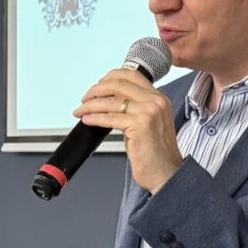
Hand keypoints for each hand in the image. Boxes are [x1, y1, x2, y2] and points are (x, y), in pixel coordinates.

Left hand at [73, 68, 182, 192]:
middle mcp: (156, 101)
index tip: (97, 86)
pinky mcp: (141, 125)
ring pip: (111, 101)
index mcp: (159, 98)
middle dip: (96, 90)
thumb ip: (132, 108)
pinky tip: (87, 120)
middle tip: (85, 98)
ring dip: (90, 105)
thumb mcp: (146, 122)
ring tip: (80, 111)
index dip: (110, 77)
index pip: (132, 75)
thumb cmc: (154, 153)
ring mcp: (149, 111)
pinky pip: (110, 118)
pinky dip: (94, 118)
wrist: (166, 172)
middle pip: (119, 84)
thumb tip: (106, 101)